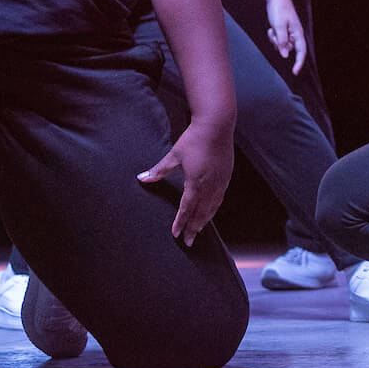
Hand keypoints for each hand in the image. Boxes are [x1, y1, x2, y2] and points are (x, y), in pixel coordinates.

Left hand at [141, 121, 234, 245]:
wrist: (217, 125)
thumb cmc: (194, 138)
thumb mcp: (174, 155)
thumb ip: (159, 170)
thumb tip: (142, 178)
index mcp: (195, 182)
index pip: (186, 208)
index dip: (180, 222)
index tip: (176, 235)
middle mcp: (209, 185)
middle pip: (201, 213)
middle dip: (193, 228)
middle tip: (188, 242)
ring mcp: (220, 181)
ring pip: (212, 207)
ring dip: (205, 220)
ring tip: (198, 230)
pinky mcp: (226, 176)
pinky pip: (220, 198)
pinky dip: (214, 208)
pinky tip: (211, 211)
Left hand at [264, 0, 307, 74]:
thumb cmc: (279, 9)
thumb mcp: (279, 26)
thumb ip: (282, 41)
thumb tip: (285, 55)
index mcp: (298, 33)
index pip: (301, 52)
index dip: (299, 63)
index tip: (294, 73)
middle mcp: (295, 34)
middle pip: (289, 49)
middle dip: (280, 45)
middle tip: (274, 34)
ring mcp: (289, 32)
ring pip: (282, 45)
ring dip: (275, 41)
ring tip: (272, 30)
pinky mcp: (283, 30)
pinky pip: (278, 40)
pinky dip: (274, 36)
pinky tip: (271, 28)